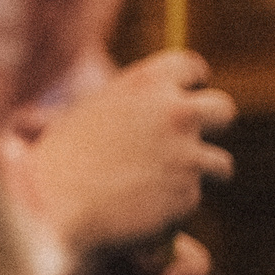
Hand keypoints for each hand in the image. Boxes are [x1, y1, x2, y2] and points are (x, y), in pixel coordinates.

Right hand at [3, 50, 233, 249]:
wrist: (52, 205)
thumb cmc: (60, 159)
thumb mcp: (91, 113)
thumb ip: (132, 106)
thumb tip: (158, 108)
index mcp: (146, 84)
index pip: (190, 67)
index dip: (190, 83)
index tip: (185, 98)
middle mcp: (174, 113)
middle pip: (223, 109)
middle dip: (212, 125)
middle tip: (191, 141)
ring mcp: (187, 155)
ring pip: (219, 164)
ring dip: (196, 173)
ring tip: (158, 185)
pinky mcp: (189, 194)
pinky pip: (193, 198)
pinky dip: (174, 206)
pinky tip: (140, 208)